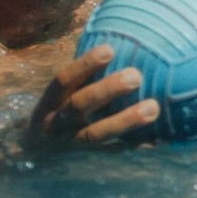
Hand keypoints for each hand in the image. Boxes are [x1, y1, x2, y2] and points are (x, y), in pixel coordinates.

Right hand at [26, 45, 158, 144]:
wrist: (36, 154)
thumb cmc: (60, 110)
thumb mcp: (62, 94)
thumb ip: (85, 74)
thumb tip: (121, 36)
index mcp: (49, 102)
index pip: (63, 80)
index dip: (84, 65)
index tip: (109, 49)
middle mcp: (57, 124)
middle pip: (79, 105)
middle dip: (107, 90)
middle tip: (136, 75)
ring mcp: (73, 144)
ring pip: (97, 134)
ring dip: (126, 120)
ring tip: (153, 108)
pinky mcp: (89, 161)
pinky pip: (114, 154)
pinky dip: (136, 146)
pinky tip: (160, 140)